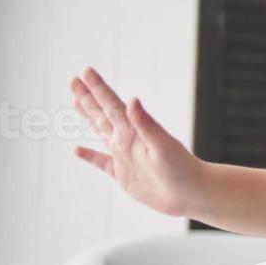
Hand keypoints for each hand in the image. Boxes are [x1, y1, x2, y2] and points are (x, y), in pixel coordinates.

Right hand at [69, 67, 207, 217]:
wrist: (191, 193)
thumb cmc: (181, 168)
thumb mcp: (162, 144)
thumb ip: (145, 124)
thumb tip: (132, 99)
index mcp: (136, 130)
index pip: (112, 104)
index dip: (98, 88)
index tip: (85, 70)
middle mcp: (128, 139)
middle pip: (102, 113)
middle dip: (87, 96)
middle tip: (73, 79)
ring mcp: (125, 156)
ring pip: (100, 131)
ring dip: (87, 116)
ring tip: (75, 101)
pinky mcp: (123, 175)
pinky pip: (101, 163)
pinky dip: (89, 156)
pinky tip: (76, 149)